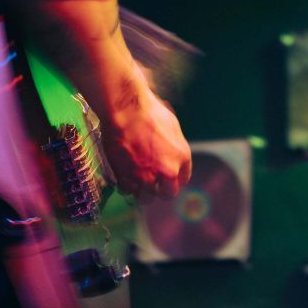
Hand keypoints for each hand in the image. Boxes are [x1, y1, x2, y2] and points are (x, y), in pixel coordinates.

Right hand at [102, 75, 191, 200]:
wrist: (125, 109)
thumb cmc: (148, 111)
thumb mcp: (171, 126)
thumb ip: (173, 146)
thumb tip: (170, 153)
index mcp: (181, 157)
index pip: (183, 180)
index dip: (174, 179)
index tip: (167, 178)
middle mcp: (167, 171)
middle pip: (167, 194)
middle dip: (161, 190)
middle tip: (153, 183)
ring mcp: (146, 177)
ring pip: (146, 198)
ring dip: (142, 191)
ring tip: (137, 181)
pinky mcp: (127, 177)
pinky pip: (127, 190)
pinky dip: (126, 185)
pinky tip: (124, 175)